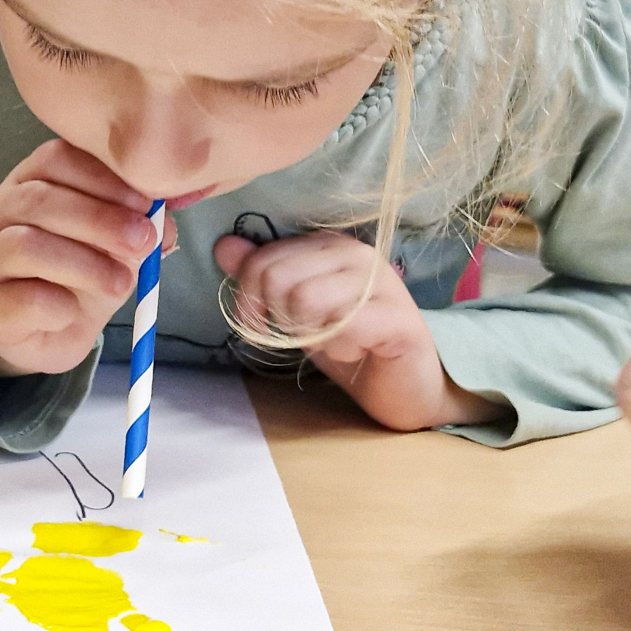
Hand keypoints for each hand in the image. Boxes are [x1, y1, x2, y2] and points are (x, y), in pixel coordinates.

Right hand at [0, 140, 172, 376]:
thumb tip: (165, 225)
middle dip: (99, 220)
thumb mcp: (115, 245)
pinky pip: (26, 298)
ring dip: (85, 265)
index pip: (55, 159)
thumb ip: (137, 226)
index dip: (101, 177)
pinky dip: (60, 306)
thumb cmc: (81, 276)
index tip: (145, 202)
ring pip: (27, 246)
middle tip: (143, 242)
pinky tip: (73, 312)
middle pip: (39, 199)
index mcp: (28, 182)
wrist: (50, 335)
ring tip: (122, 284)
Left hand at [212, 231, 499, 431]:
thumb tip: (223, 245)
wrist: (407, 386)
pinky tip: (356, 351)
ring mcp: (380, 282)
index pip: (261, 261)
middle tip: (304, 336)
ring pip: (305, 301)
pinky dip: (338, 349)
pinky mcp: (398, 317)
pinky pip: (341, 328)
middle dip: (278, 320)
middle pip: (277, 279)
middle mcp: (354, 253)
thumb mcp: (294, 310)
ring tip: (334, 341)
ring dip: (312, 336)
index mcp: (326, 244)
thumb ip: (262, 275)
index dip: (247, 301)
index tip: (261, 325)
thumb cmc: (349, 344)